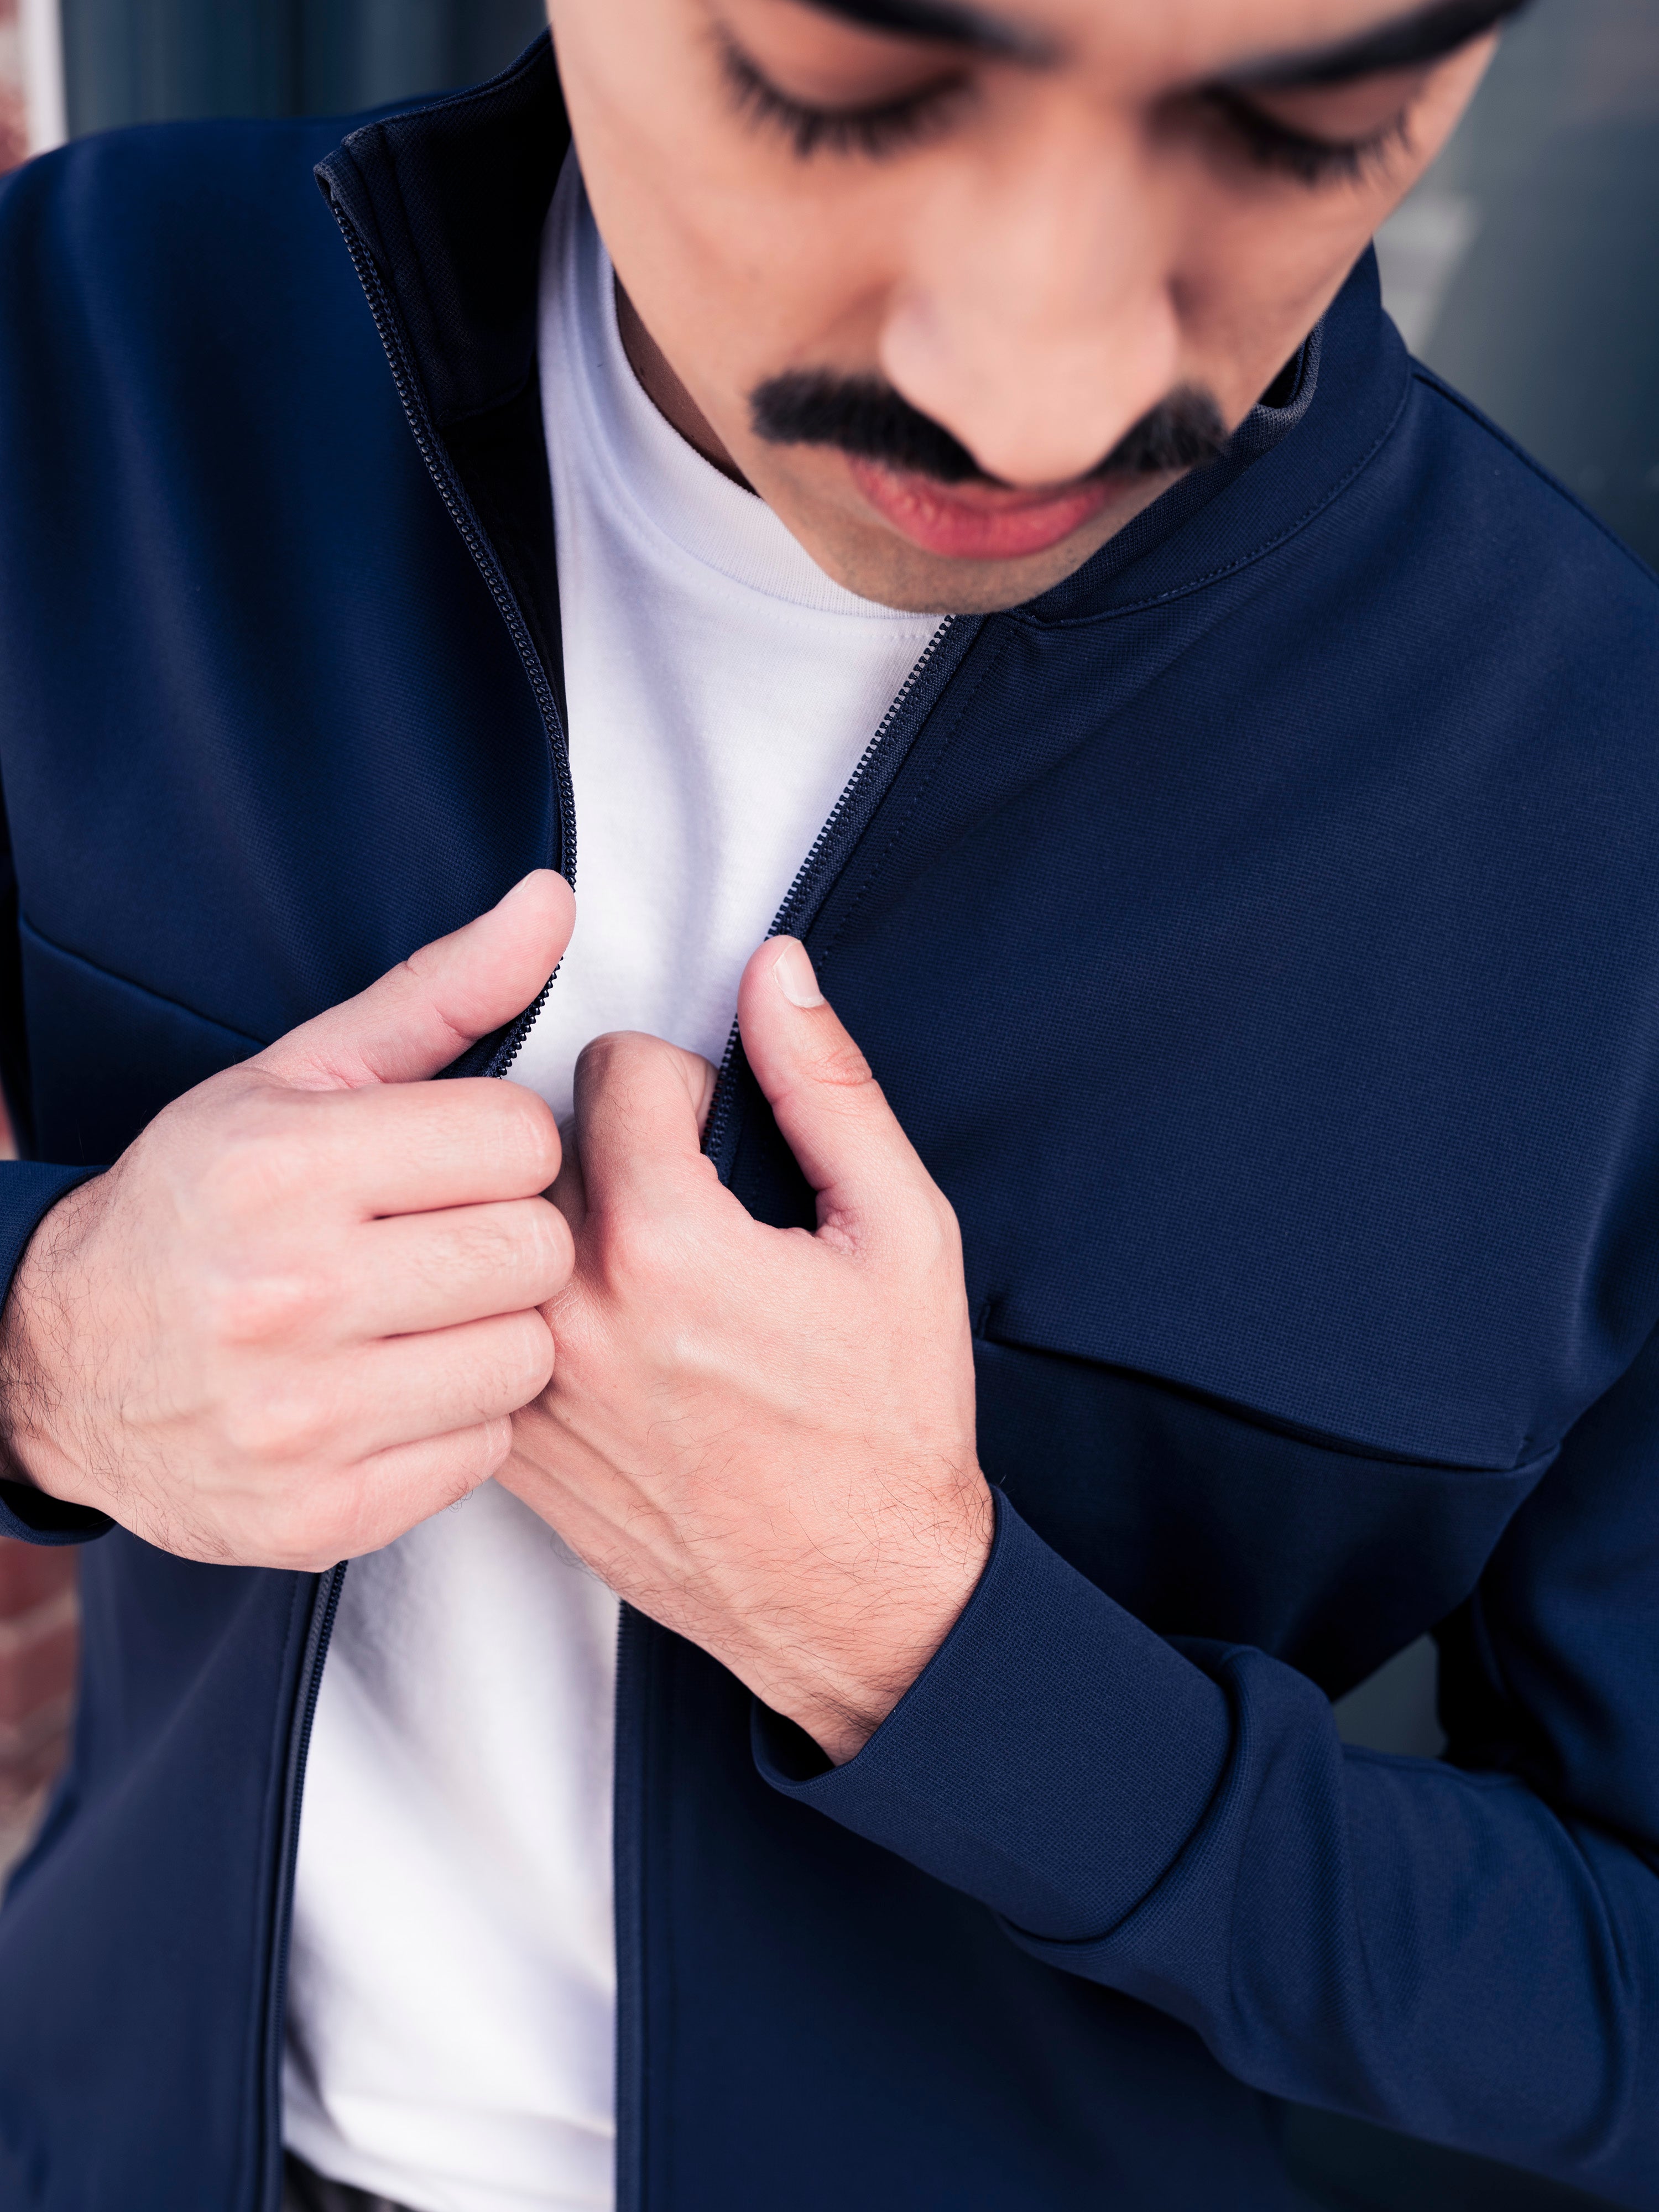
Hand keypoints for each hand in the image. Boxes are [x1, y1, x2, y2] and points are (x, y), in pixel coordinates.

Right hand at [0, 873, 575, 1568]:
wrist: (65, 1362)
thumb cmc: (205, 1202)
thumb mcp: (300, 1076)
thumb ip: (441, 993)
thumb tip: (553, 902)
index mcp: (284, 1165)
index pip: (518, 1136)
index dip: (501, 1145)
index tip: (449, 1163)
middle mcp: (286, 1293)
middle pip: (536, 1248)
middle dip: (507, 1237)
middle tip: (442, 1241)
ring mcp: (300, 1418)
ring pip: (527, 1357)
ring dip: (496, 1332)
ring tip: (424, 1315)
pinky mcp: (318, 1515)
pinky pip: (484, 1452)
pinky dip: (459, 1420)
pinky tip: (397, 1389)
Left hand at [502, 938, 993, 1763]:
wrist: (858, 1596)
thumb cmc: (890, 1420)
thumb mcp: (902, 1233)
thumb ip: (828, 1086)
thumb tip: (775, 972)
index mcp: (667, 1243)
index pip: (610, 1067)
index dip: (680, 1081)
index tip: (715, 1129)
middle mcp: (574, 1311)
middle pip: (541, 1139)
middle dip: (612, 1140)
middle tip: (683, 1194)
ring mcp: (531, 1386)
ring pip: (503, 1230)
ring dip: (567, 1221)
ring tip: (650, 1264)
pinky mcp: (513, 1447)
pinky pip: (489, 1322)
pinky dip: (539, 1305)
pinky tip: (616, 1336)